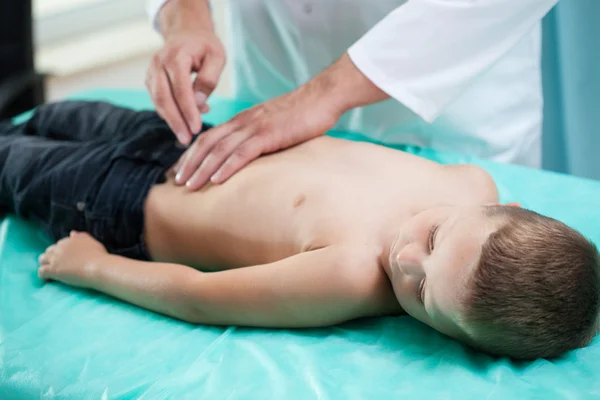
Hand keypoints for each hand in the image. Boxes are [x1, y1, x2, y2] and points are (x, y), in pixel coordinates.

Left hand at [38, 231, 106, 287]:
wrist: (97, 267)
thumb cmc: (99, 256)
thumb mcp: (91, 242)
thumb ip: (81, 237)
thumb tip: (72, 233)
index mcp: (70, 240)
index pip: (60, 244)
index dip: (62, 251)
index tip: (67, 258)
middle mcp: (61, 247)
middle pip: (49, 250)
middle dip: (51, 256)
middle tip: (58, 265)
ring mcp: (56, 258)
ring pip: (42, 259)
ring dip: (45, 264)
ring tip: (51, 271)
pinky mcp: (53, 269)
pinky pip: (41, 271)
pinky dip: (43, 275)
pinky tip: (48, 279)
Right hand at [146, 30, 225, 144]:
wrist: (186, 34)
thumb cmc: (205, 46)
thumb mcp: (217, 57)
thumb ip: (209, 79)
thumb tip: (199, 102)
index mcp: (176, 56)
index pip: (180, 89)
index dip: (188, 111)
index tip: (197, 128)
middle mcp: (159, 63)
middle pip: (164, 98)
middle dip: (176, 121)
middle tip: (187, 140)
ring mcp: (152, 71)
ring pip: (158, 101)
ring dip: (171, 121)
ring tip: (186, 136)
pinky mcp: (151, 80)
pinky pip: (157, 101)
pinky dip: (169, 113)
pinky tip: (184, 121)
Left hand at [174, 81, 339, 189]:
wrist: (322, 98)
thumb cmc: (302, 114)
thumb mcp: (273, 125)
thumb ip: (259, 137)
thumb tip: (251, 156)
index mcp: (242, 121)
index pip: (209, 137)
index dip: (192, 154)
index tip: (182, 170)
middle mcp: (243, 122)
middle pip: (207, 143)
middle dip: (189, 163)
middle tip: (176, 182)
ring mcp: (255, 127)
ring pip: (220, 149)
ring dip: (202, 168)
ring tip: (189, 186)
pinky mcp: (269, 134)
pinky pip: (243, 152)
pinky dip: (227, 167)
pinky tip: (217, 180)